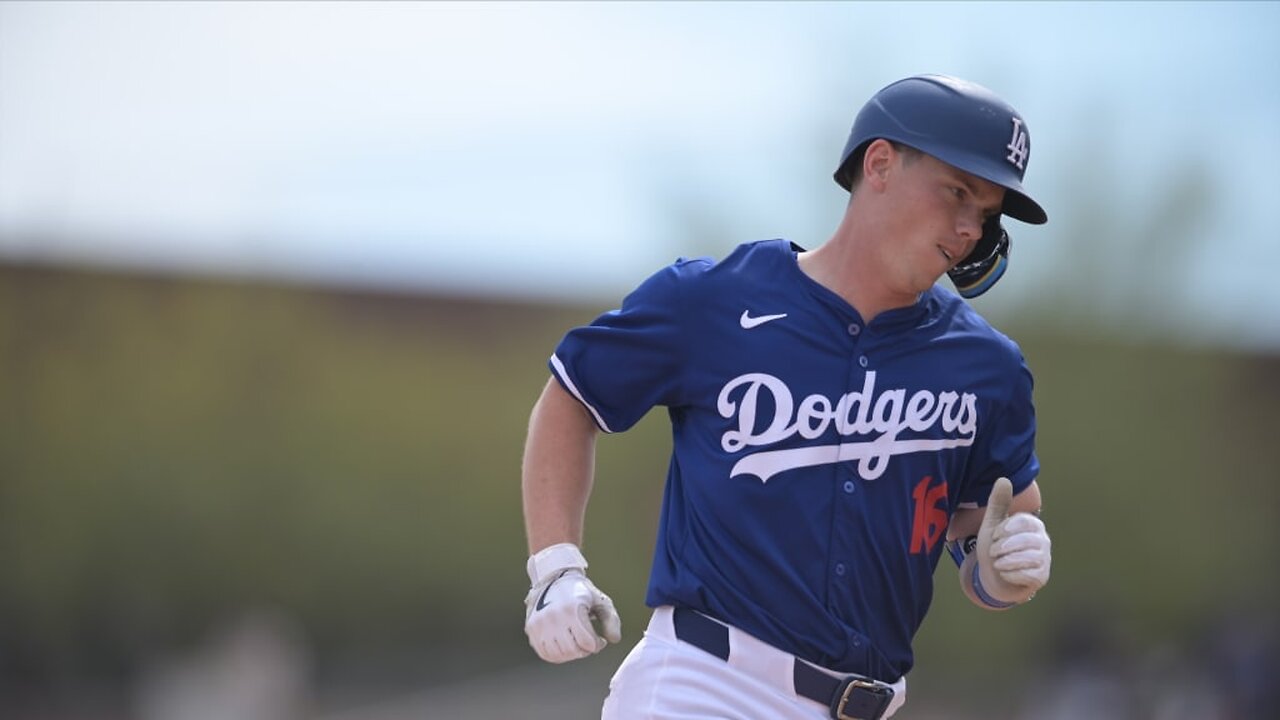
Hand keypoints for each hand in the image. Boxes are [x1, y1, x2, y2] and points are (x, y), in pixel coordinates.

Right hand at [524, 546, 621, 662]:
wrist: (554, 578)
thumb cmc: (581, 592)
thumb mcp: (601, 601)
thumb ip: (612, 620)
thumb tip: (614, 640)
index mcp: (573, 609)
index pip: (588, 643)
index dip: (598, 645)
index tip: (600, 640)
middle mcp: (554, 617)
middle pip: (573, 651)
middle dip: (585, 651)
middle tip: (588, 642)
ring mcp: (541, 624)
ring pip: (559, 655)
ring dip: (572, 654)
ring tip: (577, 644)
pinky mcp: (532, 628)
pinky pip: (545, 653)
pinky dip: (557, 655)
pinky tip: (565, 647)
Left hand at [976, 478, 1051, 604]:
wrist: (993, 577)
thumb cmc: (995, 548)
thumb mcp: (992, 524)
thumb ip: (998, 503)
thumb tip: (1004, 479)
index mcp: (1032, 524)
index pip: (1022, 521)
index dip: (1003, 530)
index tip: (995, 536)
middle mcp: (1043, 540)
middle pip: (1024, 541)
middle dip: (1002, 548)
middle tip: (994, 552)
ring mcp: (1045, 559)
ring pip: (1026, 558)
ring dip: (1004, 562)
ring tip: (998, 562)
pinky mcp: (1043, 577)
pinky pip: (1027, 575)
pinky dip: (1010, 574)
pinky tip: (1006, 573)